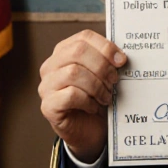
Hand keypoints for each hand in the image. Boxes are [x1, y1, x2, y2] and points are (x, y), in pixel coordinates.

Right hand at [38, 29, 125, 163]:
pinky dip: (88, 101)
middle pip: (78, 52)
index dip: (105, 47)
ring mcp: (46, 86)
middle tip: (114, 80)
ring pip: (73, 73)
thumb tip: (121, 56)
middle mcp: (51, 66)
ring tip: (106, 97)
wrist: (90, 130)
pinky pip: (70, 95)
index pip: (84, 37)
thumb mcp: (105, 76)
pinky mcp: (48, 106)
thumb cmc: (97, 99)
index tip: (121, 60)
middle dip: (102, 66)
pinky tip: (94, 107)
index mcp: (64, 52)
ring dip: (97, 85)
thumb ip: (108, 61)